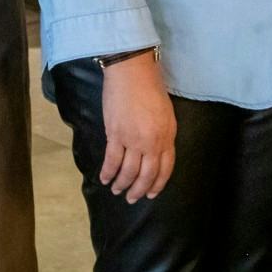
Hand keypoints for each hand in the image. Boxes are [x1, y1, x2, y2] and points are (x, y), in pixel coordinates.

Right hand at [99, 51, 174, 202]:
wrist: (132, 72)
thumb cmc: (151, 87)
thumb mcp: (166, 113)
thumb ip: (163, 134)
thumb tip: (155, 151)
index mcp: (167, 136)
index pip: (165, 168)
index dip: (157, 184)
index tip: (151, 194)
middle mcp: (152, 142)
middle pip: (146, 174)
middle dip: (139, 190)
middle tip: (132, 199)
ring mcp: (134, 140)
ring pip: (128, 172)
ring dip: (122, 184)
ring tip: (116, 190)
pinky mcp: (115, 134)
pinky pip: (112, 160)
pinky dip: (107, 172)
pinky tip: (104, 178)